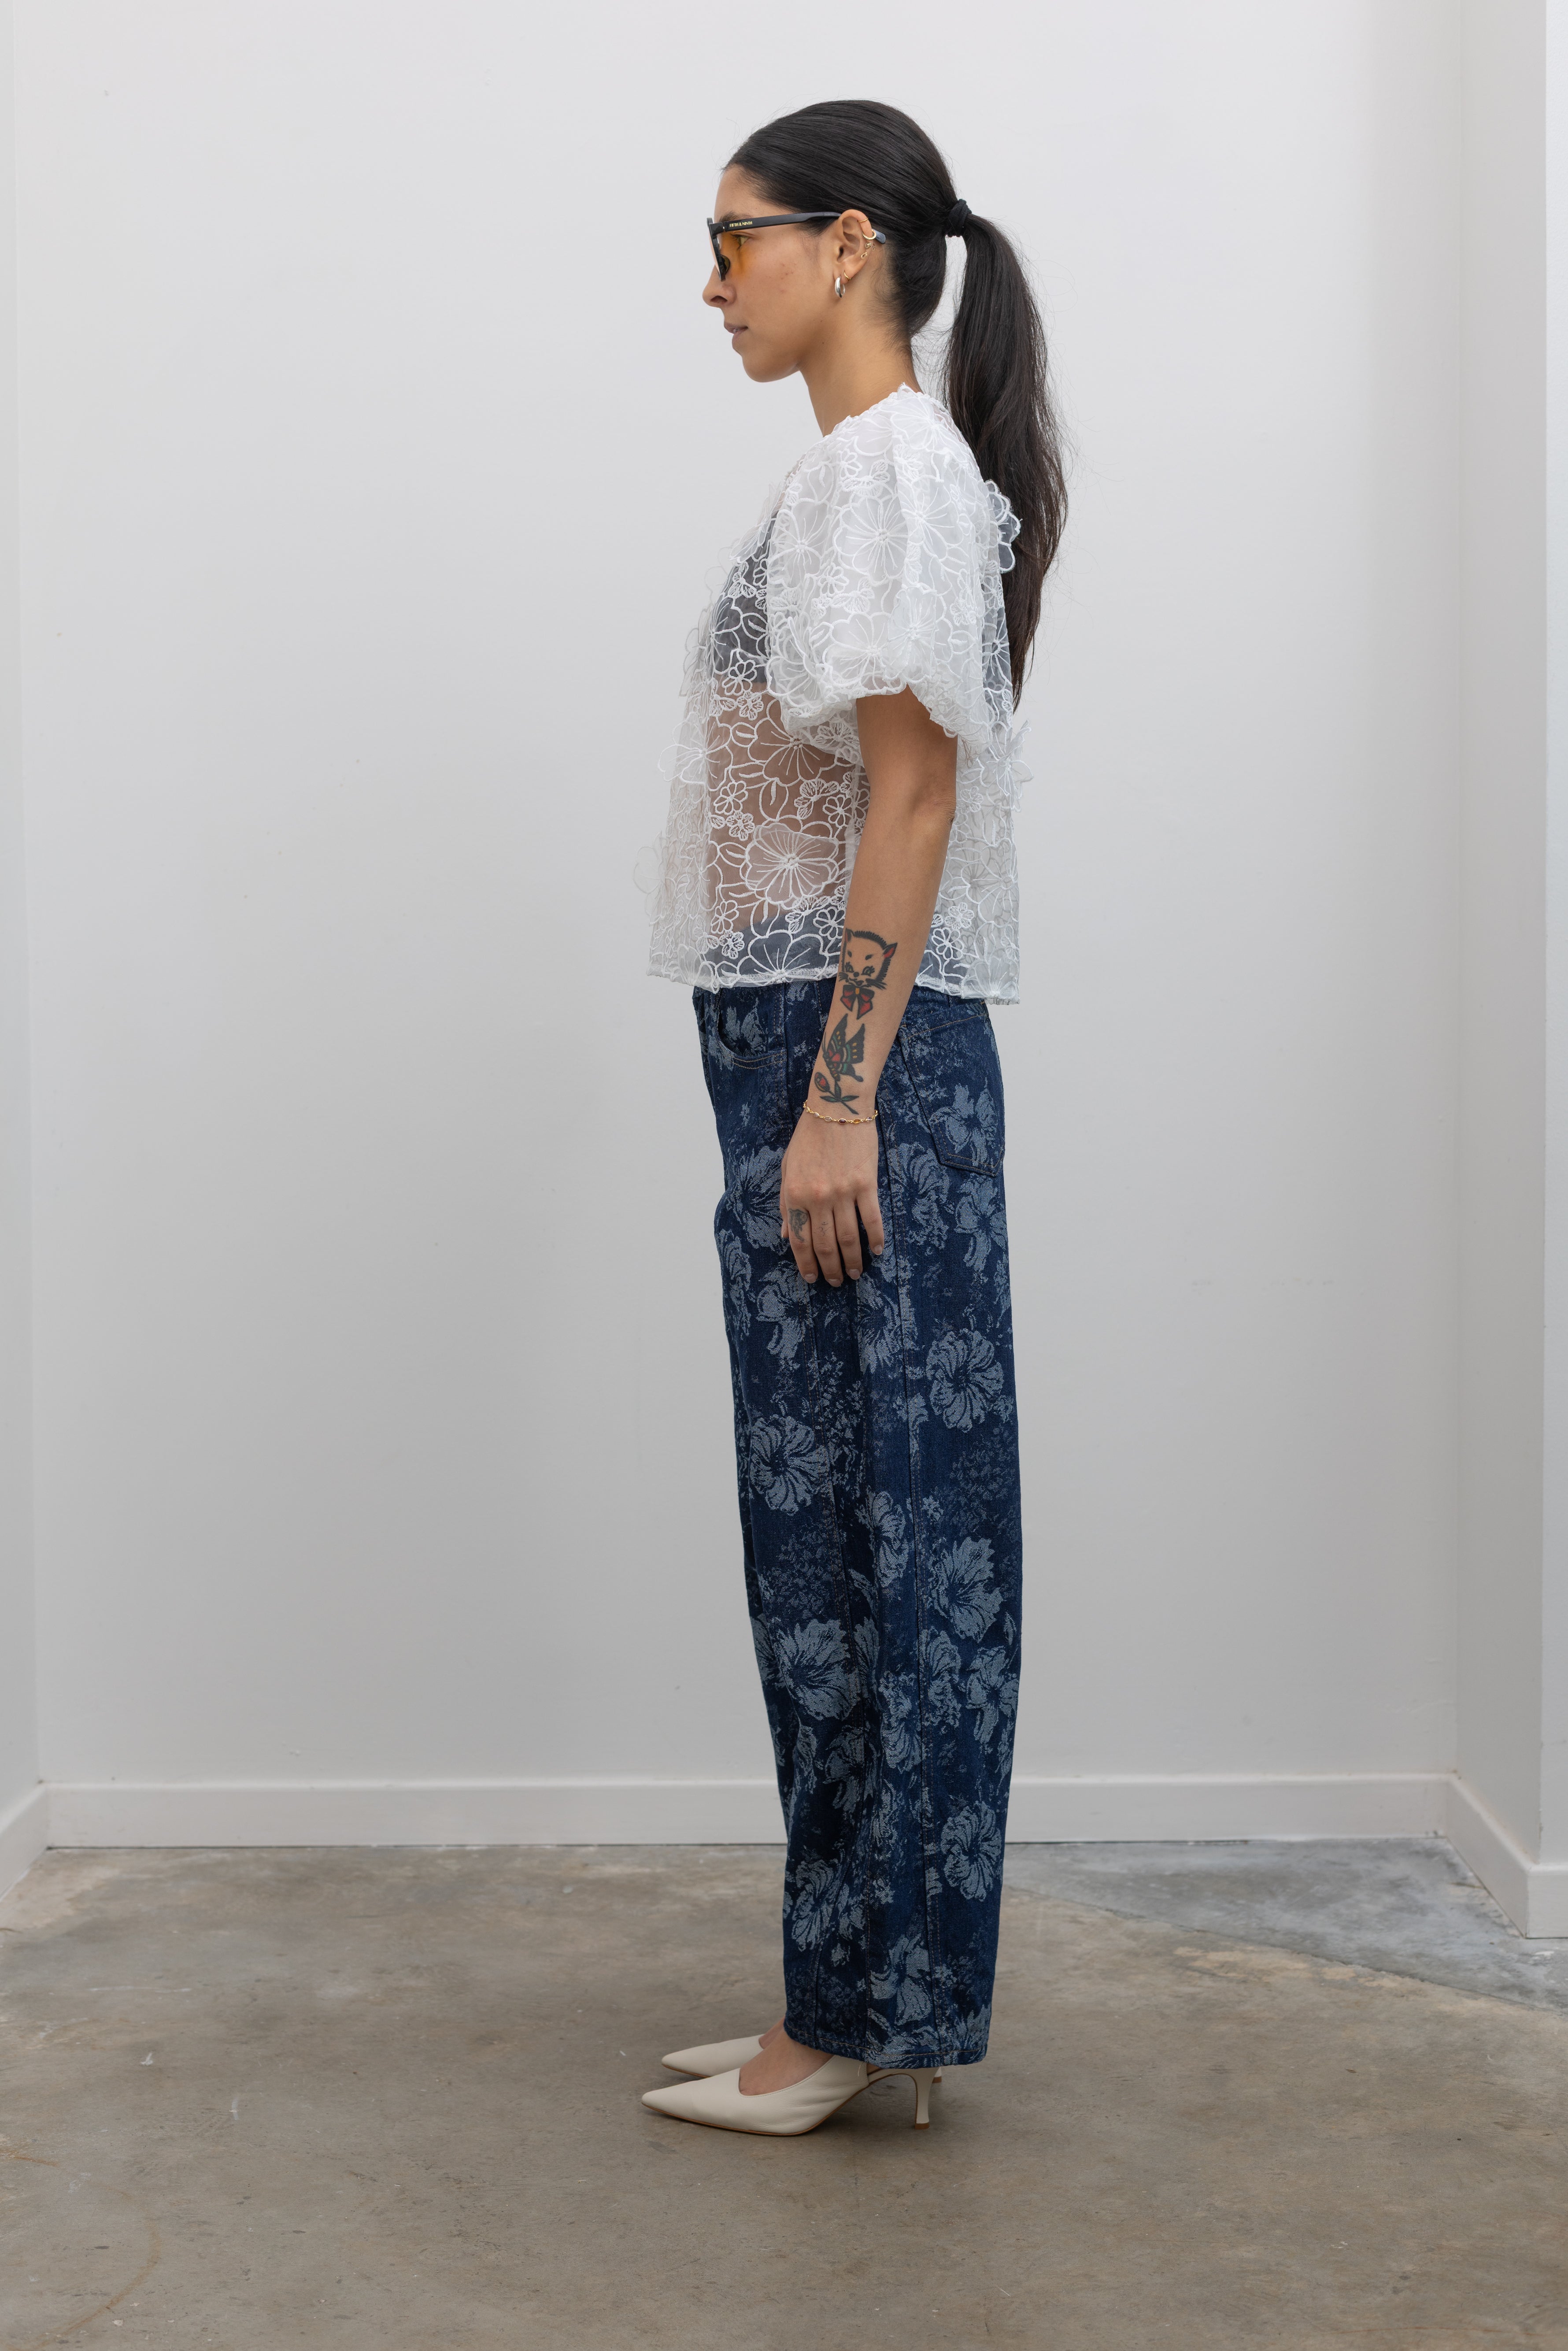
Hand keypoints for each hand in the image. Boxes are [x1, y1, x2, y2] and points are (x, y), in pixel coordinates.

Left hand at [779, 1110, 883, 1285]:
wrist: (836, 1106)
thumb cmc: (809, 1137)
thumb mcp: (787, 1169)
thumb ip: (786, 1203)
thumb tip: (786, 1236)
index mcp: (794, 1194)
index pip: (799, 1240)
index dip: (805, 1264)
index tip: (812, 1278)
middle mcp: (817, 1197)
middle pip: (824, 1244)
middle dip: (830, 1268)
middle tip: (836, 1281)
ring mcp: (843, 1192)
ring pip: (848, 1237)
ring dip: (852, 1260)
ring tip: (855, 1273)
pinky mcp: (866, 1184)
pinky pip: (872, 1218)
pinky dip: (875, 1238)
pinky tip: (876, 1251)